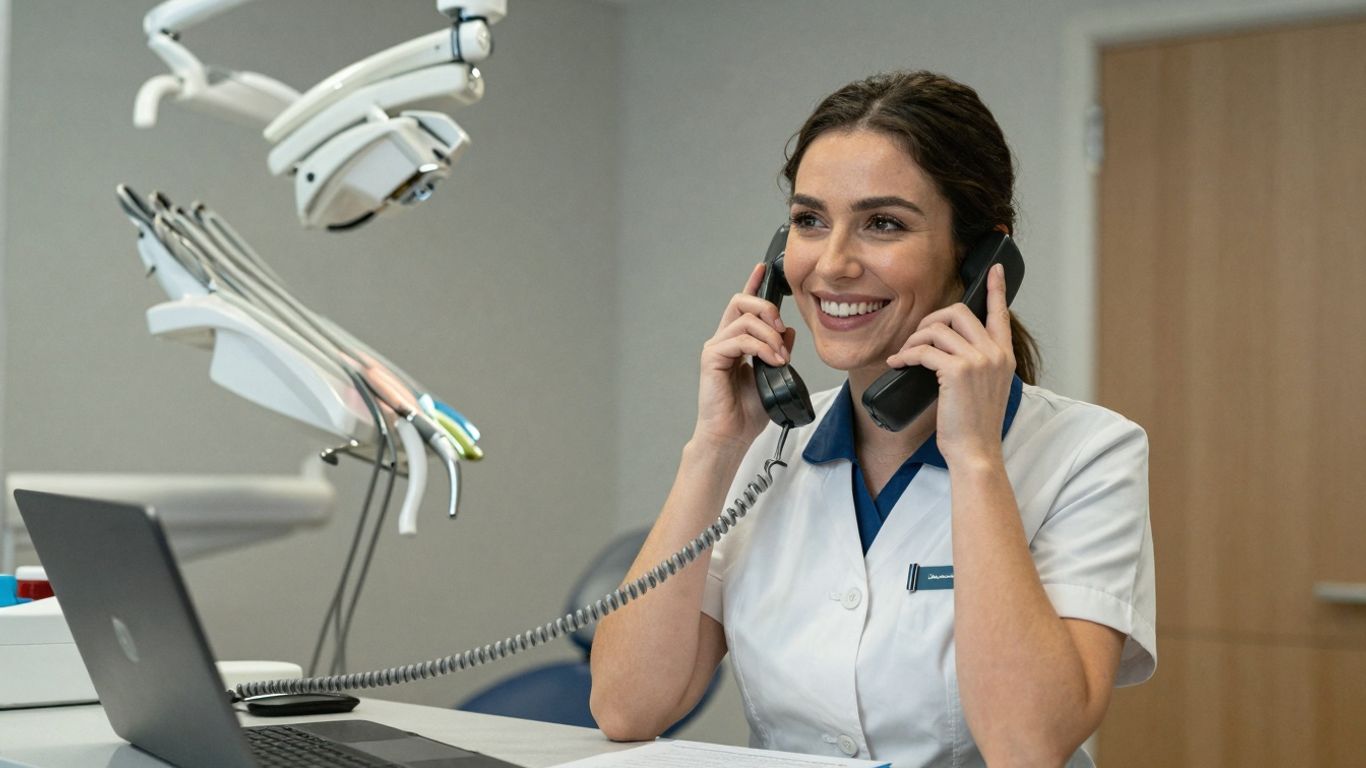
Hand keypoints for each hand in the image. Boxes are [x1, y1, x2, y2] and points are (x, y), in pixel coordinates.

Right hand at [694, 263, 796, 450]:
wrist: (732, 435)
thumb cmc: (747, 411)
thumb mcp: (773, 375)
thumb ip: (779, 350)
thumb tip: (787, 331)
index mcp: (737, 342)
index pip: (743, 307)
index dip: (752, 284)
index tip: (762, 268)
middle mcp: (724, 340)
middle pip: (741, 302)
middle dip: (766, 307)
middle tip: (781, 327)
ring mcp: (716, 348)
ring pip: (744, 320)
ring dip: (769, 335)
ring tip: (781, 356)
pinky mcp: (712, 359)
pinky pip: (739, 340)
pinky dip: (761, 347)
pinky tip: (773, 361)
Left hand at [885, 263, 1013, 464]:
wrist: (976, 452)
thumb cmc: (974, 425)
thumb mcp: (983, 389)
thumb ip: (975, 363)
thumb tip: (944, 348)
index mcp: (1004, 356)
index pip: (1001, 313)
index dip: (996, 289)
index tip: (994, 269)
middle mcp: (995, 353)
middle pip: (959, 311)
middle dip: (931, 319)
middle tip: (916, 338)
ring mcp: (979, 360)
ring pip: (938, 328)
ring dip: (914, 338)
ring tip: (905, 354)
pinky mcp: (958, 371)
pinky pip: (924, 350)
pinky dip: (906, 354)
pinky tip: (898, 363)